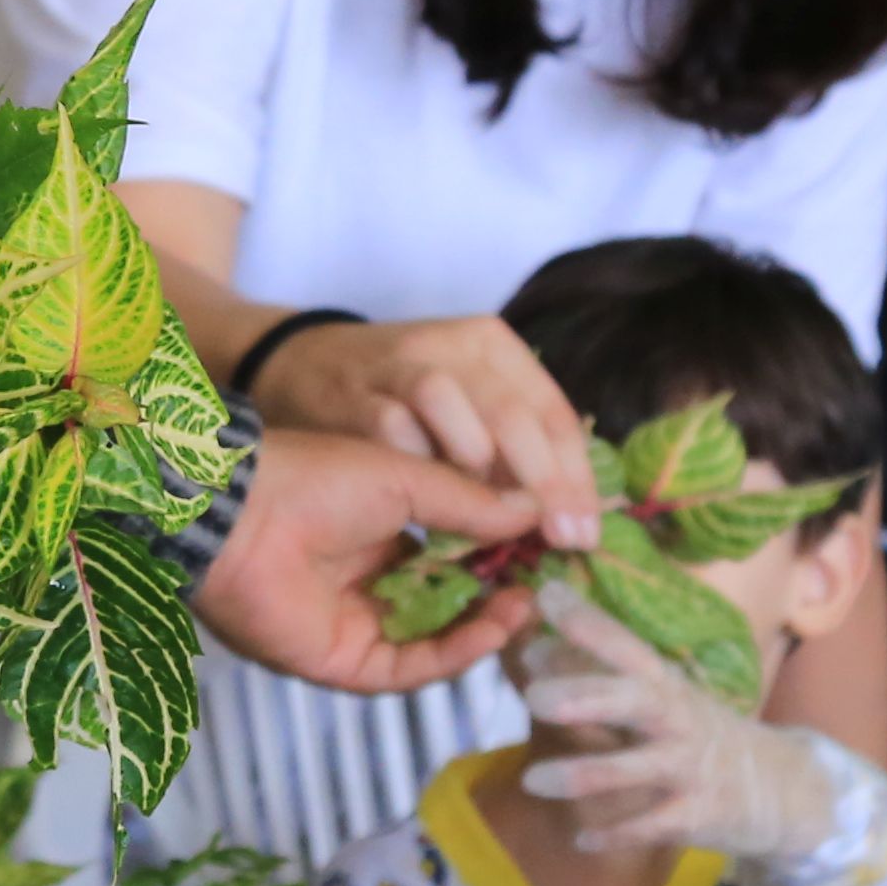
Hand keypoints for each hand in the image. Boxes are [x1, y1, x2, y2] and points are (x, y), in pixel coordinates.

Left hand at [193, 431, 554, 692]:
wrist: (242, 514)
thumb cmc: (316, 479)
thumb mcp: (407, 478)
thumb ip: (471, 502)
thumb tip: (536, 510)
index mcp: (382, 532)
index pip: (456, 553)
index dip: (503, 550)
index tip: (550, 543)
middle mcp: (373, 583)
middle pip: (453, 601)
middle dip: (504, 591)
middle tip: (552, 580)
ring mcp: (360, 626)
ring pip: (439, 639)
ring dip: (489, 624)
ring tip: (532, 601)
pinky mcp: (347, 664)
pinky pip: (412, 667)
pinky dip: (457, 651)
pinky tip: (495, 626)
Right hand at [241, 312, 604, 549]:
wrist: (301, 362)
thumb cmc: (400, 395)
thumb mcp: (467, 404)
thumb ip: (512, 452)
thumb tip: (565, 519)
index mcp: (490, 345)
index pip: (552, 411)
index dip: (575, 478)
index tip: (585, 534)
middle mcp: (449, 345)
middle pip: (513, 412)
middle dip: (545, 484)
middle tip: (560, 541)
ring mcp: (397, 365)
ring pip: (450, 407)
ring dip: (475, 470)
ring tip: (490, 520)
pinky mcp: (352, 393)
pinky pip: (391, 431)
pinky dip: (415, 470)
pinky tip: (427, 510)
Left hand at [511, 589, 849, 859]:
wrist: (783, 787)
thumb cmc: (700, 735)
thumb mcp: (660, 698)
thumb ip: (597, 678)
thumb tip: (529, 652)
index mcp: (665, 684)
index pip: (625, 645)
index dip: (587, 620)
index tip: (545, 593)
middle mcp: (678, 719)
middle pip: (635, 700)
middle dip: (586, 696)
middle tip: (534, 697)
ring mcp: (690, 768)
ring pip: (635, 769)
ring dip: (584, 774)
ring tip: (532, 780)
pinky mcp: (698, 814)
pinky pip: (652, 826)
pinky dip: (617, 834)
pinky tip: (582, 841)